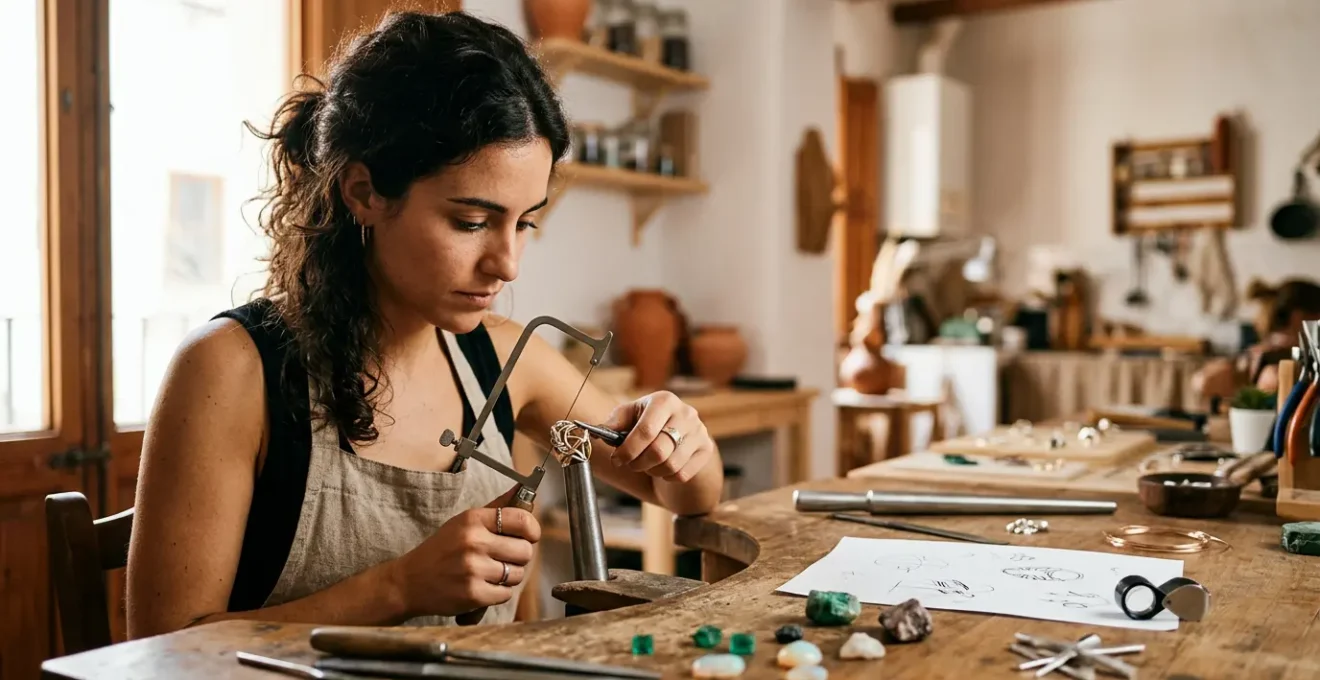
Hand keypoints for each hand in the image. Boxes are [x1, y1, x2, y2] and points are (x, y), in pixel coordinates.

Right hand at [390, 486, 539, 618]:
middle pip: (525, 551)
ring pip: (518, 574)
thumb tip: (522, 490)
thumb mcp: (463, 523)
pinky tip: (483, 587)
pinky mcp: (473, 594)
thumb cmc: (441, 550)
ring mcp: (473, 569)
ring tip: (490, 573)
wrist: (408, 581)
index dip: (532, 530)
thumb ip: (495, 508)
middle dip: (519, 557)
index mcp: (473, 519)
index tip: (529, 536)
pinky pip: (505, 594)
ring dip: (508, 577)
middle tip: (504, 559)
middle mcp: (474, 541)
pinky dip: (498, 593)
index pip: (522, 520)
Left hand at [600, 391, 715, 481]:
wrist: (679, 435)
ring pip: (671, 465)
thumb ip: (613, 424)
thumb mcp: (629, 417)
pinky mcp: (706, 449)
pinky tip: (662, 469)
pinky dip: (667, 477)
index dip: (628, 449)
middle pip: (659, 451)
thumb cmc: (648, 424)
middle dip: (638, 463)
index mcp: (664, 400)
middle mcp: (686, 413)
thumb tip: (596, 433)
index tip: (617, 459)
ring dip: (652, 471)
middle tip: (629, 465)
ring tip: (646, 465)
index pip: (646, 430)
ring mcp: (700, 431)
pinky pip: (683, 474)